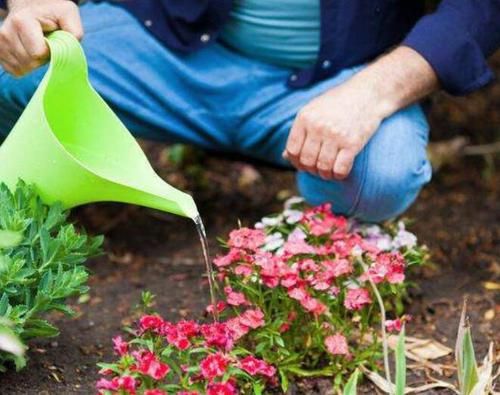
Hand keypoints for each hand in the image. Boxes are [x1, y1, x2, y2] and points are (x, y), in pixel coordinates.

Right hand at [0, 0, 82, 76]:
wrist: (33, 8)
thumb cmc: (53, 13)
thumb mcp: (68, 15)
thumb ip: (74, 32)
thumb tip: (70, 50)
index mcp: (21, 22)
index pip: (38, 54)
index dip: (50, 52)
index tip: (52, 40)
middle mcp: (5, 33)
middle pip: (30, 63)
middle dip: (43, 59)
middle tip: (46, 44)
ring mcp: (0, 44)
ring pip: (22, 69)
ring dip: (35, 63)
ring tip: (38, 47)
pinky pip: (16, 71)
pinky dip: (27, 67)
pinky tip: (30, 53)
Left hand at [283, 46, 438, 180]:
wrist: (368, 93)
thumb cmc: (339, 103)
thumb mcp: (314, 111)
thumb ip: (300, 132)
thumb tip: (284, 156)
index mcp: (305, 118)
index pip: (292, 150)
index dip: (296, 162)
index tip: (305, 164)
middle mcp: (318, 126)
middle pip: (307, 161)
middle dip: (311, 170)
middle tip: (319, 169)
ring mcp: (335, 135)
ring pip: (323, 168)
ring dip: (326, 175)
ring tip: (330, 171)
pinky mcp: (352, 142)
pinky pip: (340, 169)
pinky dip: (339, 175)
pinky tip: (341, 171)